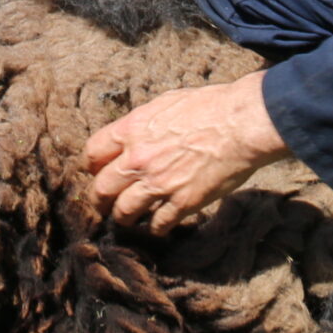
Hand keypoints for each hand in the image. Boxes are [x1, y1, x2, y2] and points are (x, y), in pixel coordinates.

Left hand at [84, 72, 287, 234]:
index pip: (93, 153)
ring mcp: (158, 183)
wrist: (240, 124)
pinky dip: (156, 228)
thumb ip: (144, 123)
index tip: (95, 172)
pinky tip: (159, 228)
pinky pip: (159, 223)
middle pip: (102, 188)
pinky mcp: (182, 202)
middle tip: (102, 206)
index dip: (91, 166)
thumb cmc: (209, 106)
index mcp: (131, 130)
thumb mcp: (165, 103)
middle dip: (99, 200)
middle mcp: (138, 159)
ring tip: (126, 221)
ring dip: (123, 218)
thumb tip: (136, 131)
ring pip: (125, 211)